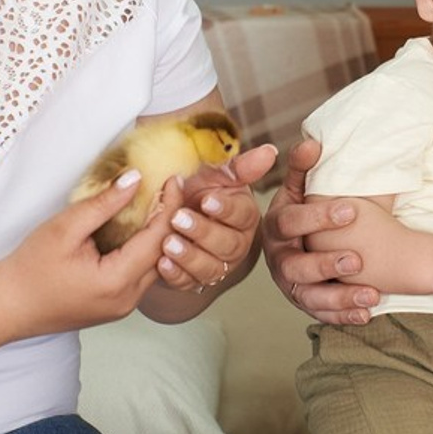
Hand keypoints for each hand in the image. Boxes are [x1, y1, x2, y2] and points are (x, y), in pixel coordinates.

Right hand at [0, 169, 180, 336]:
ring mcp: (123, 307)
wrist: (6, 307)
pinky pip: (141, 275)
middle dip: (171, 219)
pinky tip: (140, 229)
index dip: (170, 206)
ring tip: (159, 204)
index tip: (174, 180)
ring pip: (155, 266)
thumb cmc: (29, 269)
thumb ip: (103, 204)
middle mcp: (128, 299)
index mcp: (117, 281)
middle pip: (163, 253)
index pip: (158, 237)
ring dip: (159, 236)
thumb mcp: (64, 228)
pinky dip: (145, 251)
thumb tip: (135, 179)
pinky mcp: (116, 306)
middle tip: (171, 188)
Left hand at [155, 143, 276, 291]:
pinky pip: (188, 283)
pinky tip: (161, 263)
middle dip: (202, 232)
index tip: (207, 200)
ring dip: (188, 256)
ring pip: (210, 268)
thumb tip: (271, 150)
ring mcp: (217, 265)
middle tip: (179, 219)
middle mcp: (236, 244)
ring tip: (167, 243)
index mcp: (244, 216)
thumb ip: (241, 167)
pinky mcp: (196, 281)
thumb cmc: (198, 191)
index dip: (225, 208)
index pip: (242, 214)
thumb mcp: (216, 175)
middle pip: (227, 245)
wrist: (172, 217)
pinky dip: (175, 274)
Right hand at [263, 138, 379, 325]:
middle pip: (296, 265)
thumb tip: (313, 142)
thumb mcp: (296, 189)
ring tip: (371, 295)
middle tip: (357, 260)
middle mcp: (278, 258)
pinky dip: (343, 316)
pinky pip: (321, 314)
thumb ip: (303, 168)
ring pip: (310, 296)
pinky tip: (367, 314)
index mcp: (275, 226)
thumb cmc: (297, 212)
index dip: (319, 217)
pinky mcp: (303, 302)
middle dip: (327, 264)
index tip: (353, 210)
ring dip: (340, 298)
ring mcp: (289, 284)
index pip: (291, 221)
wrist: (286, 244)